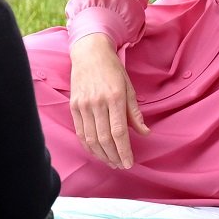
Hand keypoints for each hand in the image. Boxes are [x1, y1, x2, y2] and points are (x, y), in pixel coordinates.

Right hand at [68, 34, 148, 168]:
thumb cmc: (112, 69)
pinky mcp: (74, 106)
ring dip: (101, 154)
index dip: (124, 151)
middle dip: (113, 156)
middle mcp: (98, 102)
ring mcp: (83, 105)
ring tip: (110, 162)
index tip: (129, 163)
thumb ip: (135, 112)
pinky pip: (80, 132)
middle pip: (105, 138)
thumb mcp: (128, 87)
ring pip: (91, 138)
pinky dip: (88, 145)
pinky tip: (96, 152)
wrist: (90, 53)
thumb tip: (144, 133)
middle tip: (120, 165)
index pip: (119, 132)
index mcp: (115, 97)